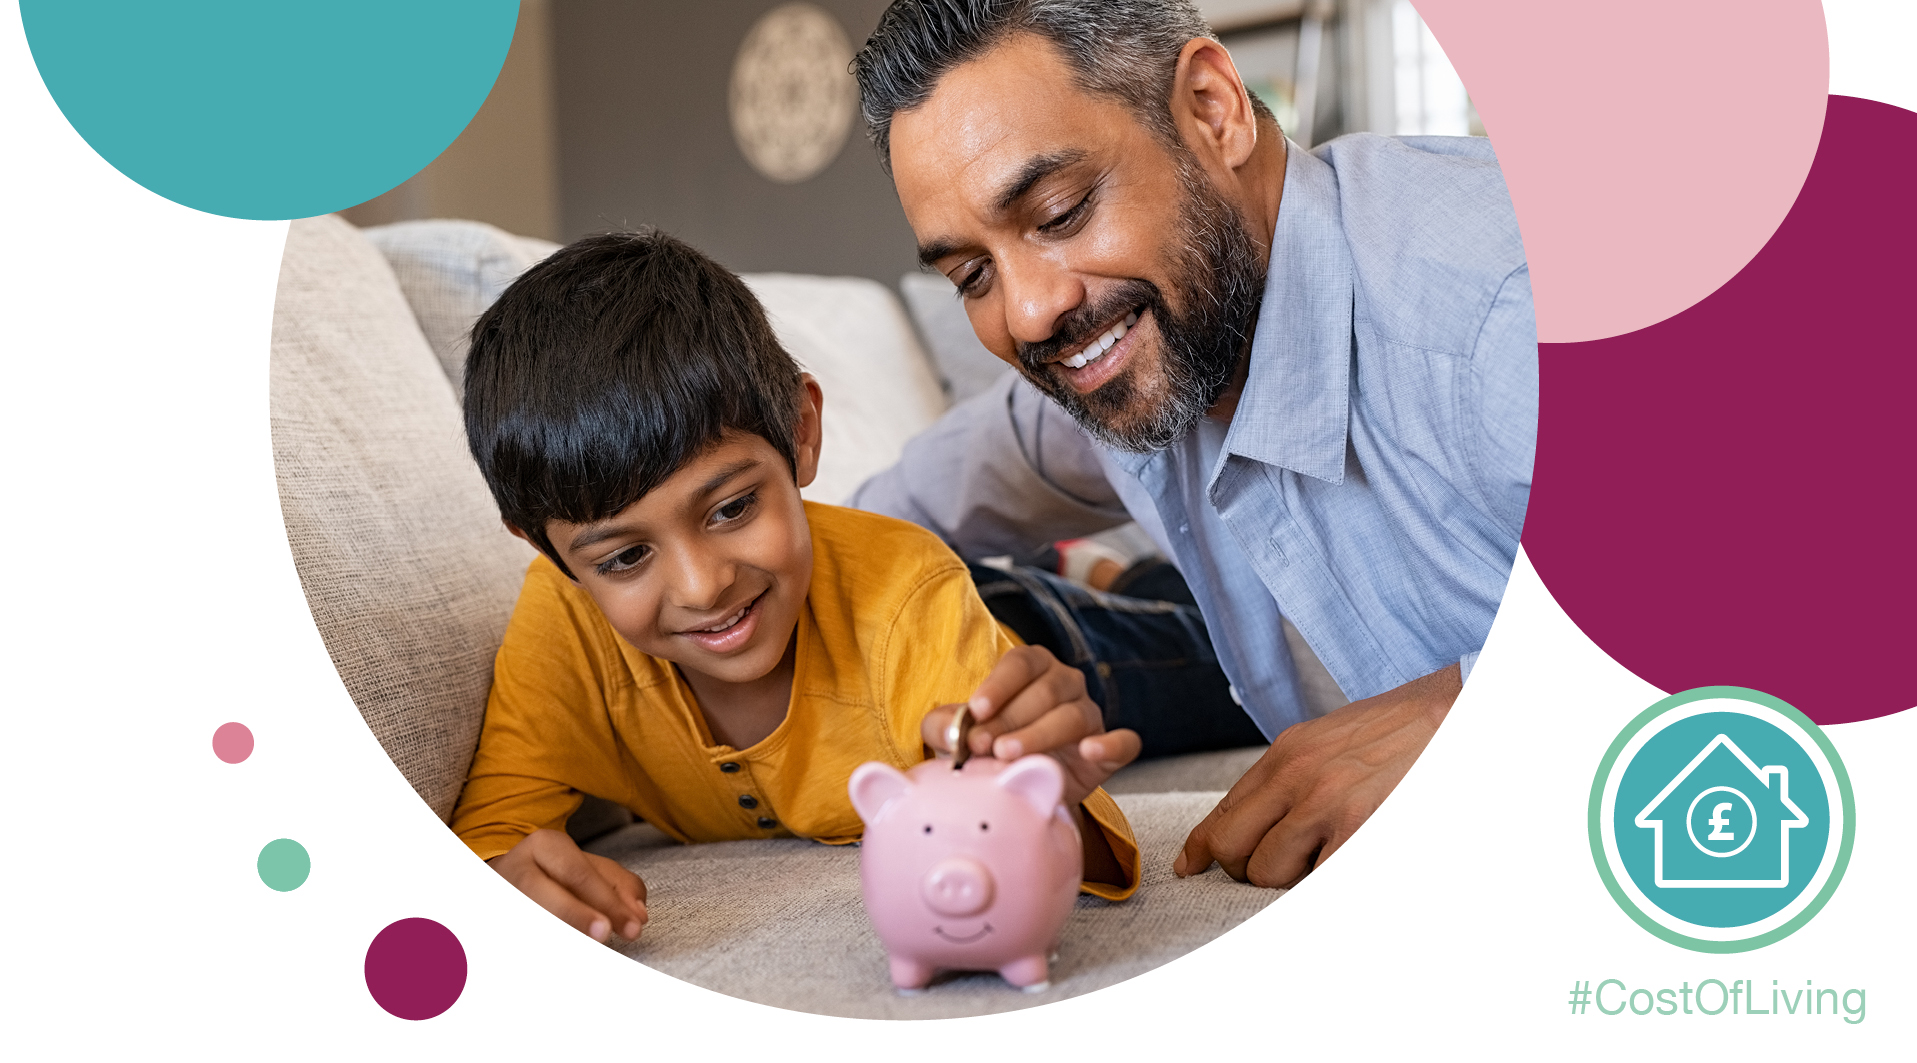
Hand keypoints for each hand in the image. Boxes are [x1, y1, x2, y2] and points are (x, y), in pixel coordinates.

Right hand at [488, 829, 648, 942]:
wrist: (507, 880)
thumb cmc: (560, 875)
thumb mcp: (592, 868)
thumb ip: (621, 886)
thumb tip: (637, 915)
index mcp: (543, 845)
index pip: (578, 875)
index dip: (607, 902)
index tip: (633, 927)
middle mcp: (516, 869)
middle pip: (545, 896)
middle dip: (578, 917)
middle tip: (605, 934)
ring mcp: (502, 896)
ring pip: (532, 919)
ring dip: (562, 937)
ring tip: (590, 953)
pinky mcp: (498, 919)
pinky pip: (523, 938)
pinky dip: (549, 949)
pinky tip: (571, 960)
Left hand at [921, 643, 1140, 807]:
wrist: (1021, 790)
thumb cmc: (988, 751)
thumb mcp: (958, 737)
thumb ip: (945, 727)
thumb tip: (950, 731)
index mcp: (1032, 669)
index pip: (1021, 663)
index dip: (999, 685)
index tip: (977, 711)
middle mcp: (1066, 684)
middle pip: (1045, 690)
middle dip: (1010, 718)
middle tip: (983, 746)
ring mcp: (1090, 715)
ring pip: (1074, 716)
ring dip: (1040, 734)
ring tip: (1009, 755)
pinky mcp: (1111, 750)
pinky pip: (1123, 741)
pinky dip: (1110, 744)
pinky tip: (1089, 751)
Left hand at [1175, 663, 1461, 887]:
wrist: (1455, 712)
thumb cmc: (1396, 733)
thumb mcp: (1326, 741)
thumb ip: (1286, 779)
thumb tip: (1244, 825)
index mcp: (1286, 753)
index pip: (1224, 811)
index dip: (1203, 847)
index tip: (1191, 867)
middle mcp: (1298, 775)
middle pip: (1232, 848)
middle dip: (1246, 870)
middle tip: (1282, 867)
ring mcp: (1329, 803)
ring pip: (1270, 873)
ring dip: (1292, 881)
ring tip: (1326, 859)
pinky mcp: (1362, 828)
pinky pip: (1318, 881)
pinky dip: (1321, 885)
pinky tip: (1341, 866)